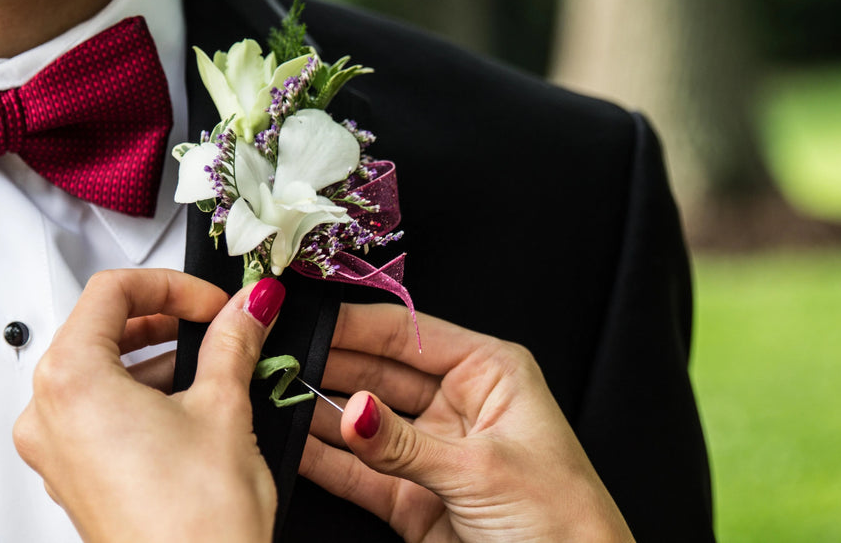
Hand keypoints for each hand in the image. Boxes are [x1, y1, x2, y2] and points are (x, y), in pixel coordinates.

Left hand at [14, 269, 286, 542]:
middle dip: (165, 317)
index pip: (111, 291)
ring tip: (214, 366)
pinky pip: (99, 412)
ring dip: (156, 357)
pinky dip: (142, 395)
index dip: (171, 284)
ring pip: (100, 371)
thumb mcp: (224, 408)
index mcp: (71, 381)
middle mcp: (48, 415)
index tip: (213, 300)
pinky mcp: (74, 477)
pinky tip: (191, 406)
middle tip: (216, 322)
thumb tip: (249, 306)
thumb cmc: (195, 525)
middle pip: (99, 328)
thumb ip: (233, 341)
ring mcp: (56, 450)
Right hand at [301, 303, 633, 542]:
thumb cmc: (565, 522)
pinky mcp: (413, 499)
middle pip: (378, 373)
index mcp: (490, 373)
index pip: (409, 335)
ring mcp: (431, 451)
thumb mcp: (482, 469)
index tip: (308, 318)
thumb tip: (350, 411)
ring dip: (319, 411)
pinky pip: (359, 472)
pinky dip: (326, 460)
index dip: (357, 325)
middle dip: (329, 366)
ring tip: (275, 394)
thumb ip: (405, 443)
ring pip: (363, 422)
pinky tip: (292, 443)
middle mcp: (457, 404)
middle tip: (280, 358)